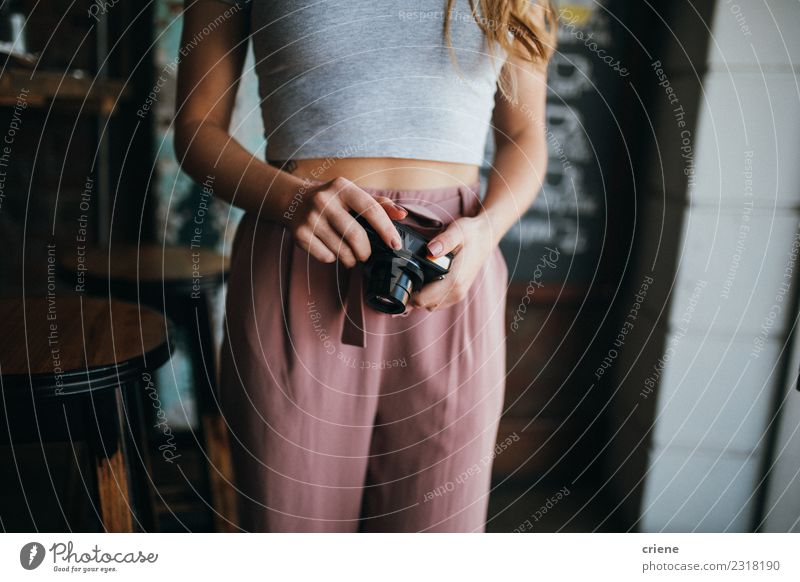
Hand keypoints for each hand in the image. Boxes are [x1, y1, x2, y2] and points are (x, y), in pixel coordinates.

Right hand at [285, 176, 407, 267]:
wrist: (294, 201)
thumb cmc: (333, 200)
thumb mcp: (354, 195)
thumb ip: (379, 204)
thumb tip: (402, 215)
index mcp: (342, 187)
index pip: (371, 209)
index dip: (386, 229)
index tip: (395, 245)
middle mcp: (324, 200)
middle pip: (356, 236)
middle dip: (366, 251)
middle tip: (366, 255)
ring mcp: (310, 218)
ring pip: (341, 250)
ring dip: (351, 258)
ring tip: (351, 256)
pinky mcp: (300, 234)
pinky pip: (326, 257)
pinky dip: (334, 258)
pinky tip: (332, 249)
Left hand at [412, 214, 495, 310]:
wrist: (485, 237)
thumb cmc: (471, 234)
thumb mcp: (457, 231)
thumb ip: (444, 241)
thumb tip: (431, 251)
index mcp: (455, 281)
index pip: (423, 299)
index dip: (408, 292)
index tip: (401, 279)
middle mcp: (457, 292)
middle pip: (424, 304)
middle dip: (412, 294)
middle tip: (404, 276)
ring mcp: (458, 294)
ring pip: (430, 305)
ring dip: (420, 296)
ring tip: (415, 276)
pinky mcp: (457, 293)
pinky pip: (437, 302)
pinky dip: (429, 295)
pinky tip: (425, 280)